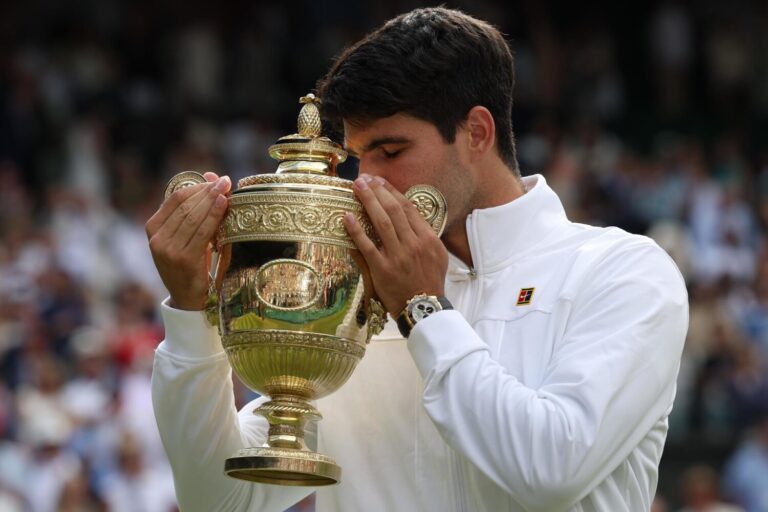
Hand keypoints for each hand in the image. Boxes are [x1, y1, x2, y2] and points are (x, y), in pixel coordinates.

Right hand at [145, 172, 230, 309]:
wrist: (188, 298)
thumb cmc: (191, 263)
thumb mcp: (188, 236)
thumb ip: (196, 209)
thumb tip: (211, 175)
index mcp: (153, 228)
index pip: (175, 198)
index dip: (197, 186)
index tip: (215, 180)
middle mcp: (157, 238)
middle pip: (186, 205)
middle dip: (207, 191)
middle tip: (225, 181)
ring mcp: (169, 250)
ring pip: (194, 216)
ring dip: (212, 200)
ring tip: (227, 189)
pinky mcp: (184, 259)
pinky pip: (202, 231)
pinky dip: (214, 215)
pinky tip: (224, 204)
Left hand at [343, 174, 447, 315]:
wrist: (424, 307)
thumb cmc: (430, 281)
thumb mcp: (437, 255)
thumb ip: (425, 235)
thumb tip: (411, 217)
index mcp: (428, 238)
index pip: (407, 208)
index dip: (392, 192)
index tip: (380, 181)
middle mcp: (413, 244)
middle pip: (393, 210)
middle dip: (377, 191)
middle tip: (364, 179)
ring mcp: (397, 256)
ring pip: (381, 222)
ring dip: (368, 202)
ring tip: (357, 188)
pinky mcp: (383, 269)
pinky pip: (367, 246)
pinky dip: (356, 230)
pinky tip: (347, 217)